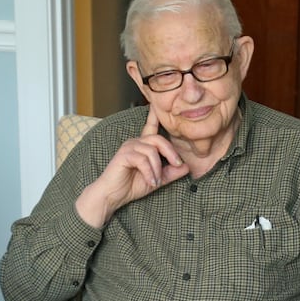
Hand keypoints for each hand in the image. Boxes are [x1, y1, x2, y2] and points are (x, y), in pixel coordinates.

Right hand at [73, 113, 187, 227]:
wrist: (112, 196)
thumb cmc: (131, 186)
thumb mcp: (156, 179)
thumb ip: (170, 173)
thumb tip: (187, 167)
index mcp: (143, 146)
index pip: (151, 127)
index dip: (155, 115)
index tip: (159, 104)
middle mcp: (136, 143)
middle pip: (158, 139)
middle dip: (170, 152)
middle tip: (177, 165)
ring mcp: (129, 147)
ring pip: (151, 151)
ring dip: (157, 168)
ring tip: (156, 181)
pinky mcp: (123, 155)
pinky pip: (142, 160)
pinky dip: (149, 172)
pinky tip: (151, 182)